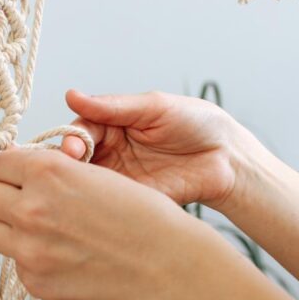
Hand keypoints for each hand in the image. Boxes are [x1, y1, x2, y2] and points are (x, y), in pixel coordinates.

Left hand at [0, 148, 213, 299]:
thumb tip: (15, 171)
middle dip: (2, 195)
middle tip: (22, 201)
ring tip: (42, 230)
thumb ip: (49, 172)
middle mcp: (30, 208)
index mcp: (45, 172)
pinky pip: (16, 263)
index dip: (10, 169)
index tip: (18, 176)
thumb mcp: (92, 173)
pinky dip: (32, 259)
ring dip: (9, 227)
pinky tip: (64, 256)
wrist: (165, 264)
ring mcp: (29, 249)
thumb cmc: (140, 214)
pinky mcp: (34, 280)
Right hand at [59, 89, 263, 209]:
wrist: (228, 157)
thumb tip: (72, 96)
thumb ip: (112, 106)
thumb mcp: (153, 107)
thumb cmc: (196, 123)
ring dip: (80, 184)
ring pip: (88, 182)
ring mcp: (120, 177)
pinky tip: (96, 203)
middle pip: (78, 158)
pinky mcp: (134, 200)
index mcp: (113, 124)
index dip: (72, 137)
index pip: (81, 129)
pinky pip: (109, 203)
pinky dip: (99, 203)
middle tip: (74, 165)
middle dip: (70, 162)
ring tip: (80, 186)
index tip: (72, 146)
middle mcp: (111, 151)